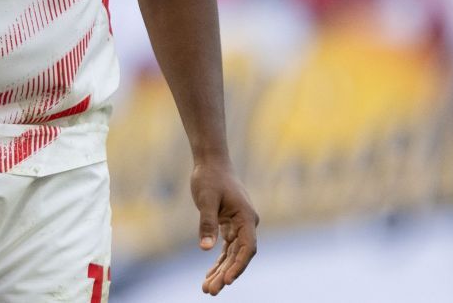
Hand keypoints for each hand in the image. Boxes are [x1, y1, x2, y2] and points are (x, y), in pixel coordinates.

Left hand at [193, 159, 257, 293]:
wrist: (211, 161)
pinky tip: (210, 275)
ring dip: (221, 271)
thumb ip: (207, 223)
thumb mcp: (206, 198)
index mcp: (247, 218)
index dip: (238, 266)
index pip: (247, 248)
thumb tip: (206, 249)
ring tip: (208, 289)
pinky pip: (226, 248)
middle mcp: (247, 224)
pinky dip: (218, 261)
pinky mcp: (229, 225)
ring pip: (232, 255)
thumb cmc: (209, 177)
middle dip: (226, 274)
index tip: (228, 281)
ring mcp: (239, 226)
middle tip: (211, 291)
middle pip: (239, 256)